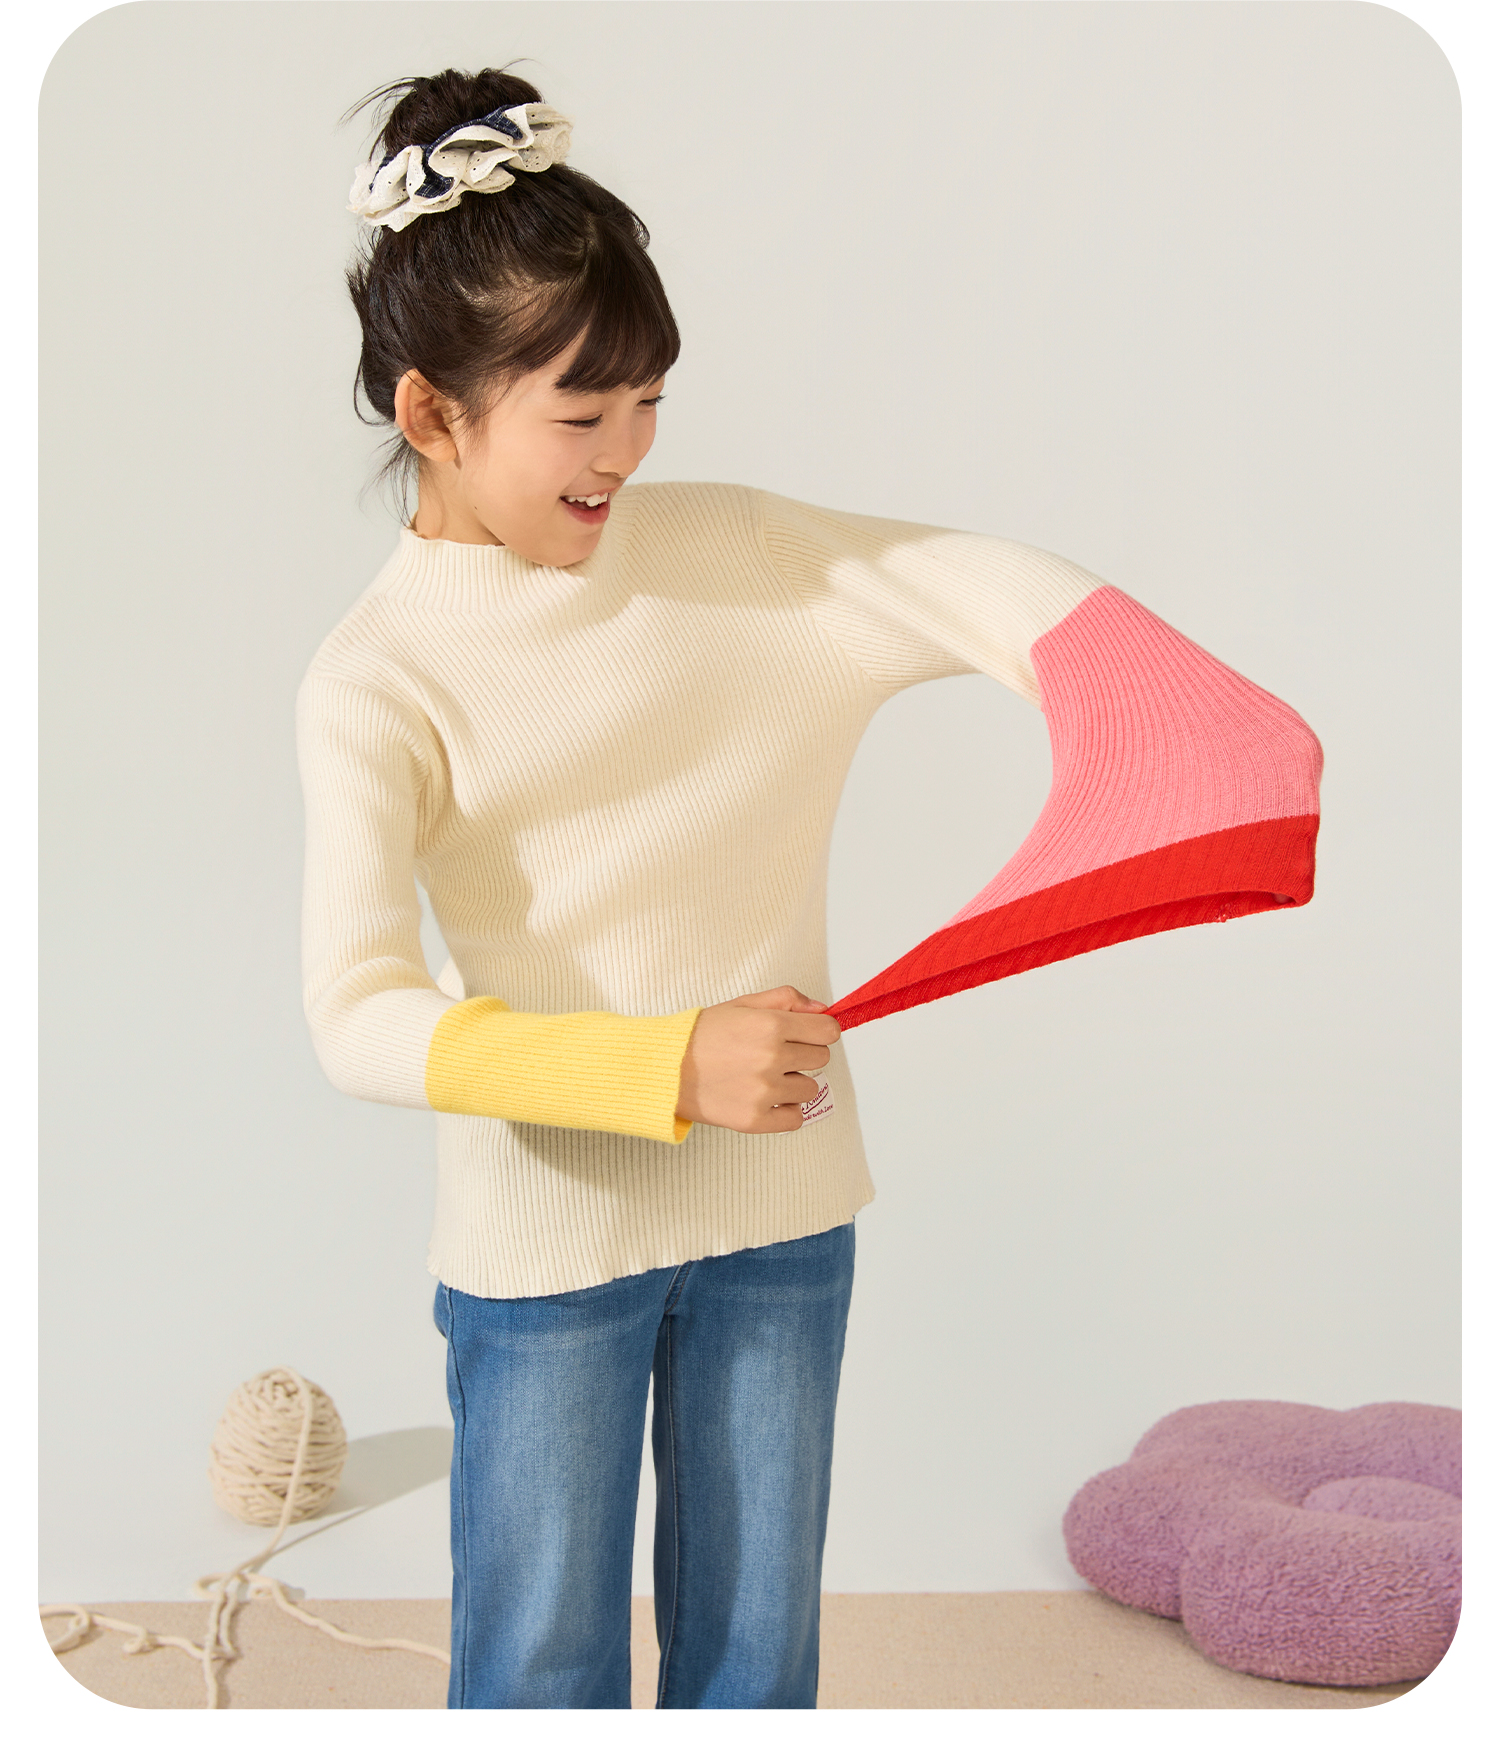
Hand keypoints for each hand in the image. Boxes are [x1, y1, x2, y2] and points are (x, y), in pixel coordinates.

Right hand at [676, 986, 840, 1133]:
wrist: (664, 1069)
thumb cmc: (701, 1035)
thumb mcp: (742, 1004)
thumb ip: (785, 1000)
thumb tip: (822, 1009)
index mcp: (770, 1025)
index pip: (828, 1031)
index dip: (819, 1030)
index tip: (808, 1034)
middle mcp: (771, 1058)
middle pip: (822, 1058)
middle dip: (804, 1054)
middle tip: (777, 1054)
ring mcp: (764, 1091)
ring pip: (810, 1089)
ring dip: (793, 1082)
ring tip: (764, 1076)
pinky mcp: (755, 1120)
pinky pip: (795, 1118)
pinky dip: (785, 1110)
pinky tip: (766, 1098)